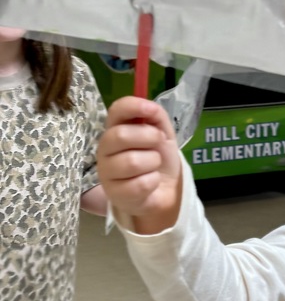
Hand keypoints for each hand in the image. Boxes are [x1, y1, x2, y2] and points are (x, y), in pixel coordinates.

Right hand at [97, 96, 181, 232]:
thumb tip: (151, 107)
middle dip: (149, 137)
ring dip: (153, 162)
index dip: (134, 106)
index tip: (151, 111)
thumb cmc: (157, 156)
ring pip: (132, 162)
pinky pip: (140, 184)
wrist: (164, 188)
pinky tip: (150, 182)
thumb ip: (156, 116)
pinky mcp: (114, 194)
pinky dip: (153, 182)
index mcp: (116, 128)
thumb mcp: (162, 132)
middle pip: (120, 135)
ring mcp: (106, 172)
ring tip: (154, 166)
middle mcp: (105, 148)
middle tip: (159, 143)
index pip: (116, 110)